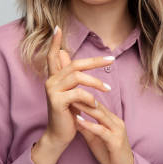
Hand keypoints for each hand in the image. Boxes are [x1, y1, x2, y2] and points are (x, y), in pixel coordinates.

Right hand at [43, 25, 114, 147]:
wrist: (59, 136)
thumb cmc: (67, 114)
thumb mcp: (70, 92)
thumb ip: (69, 75)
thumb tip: (66, 52)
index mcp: (54, 78)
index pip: (52, 56)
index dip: (54, 42)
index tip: (57, 28)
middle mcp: (50, 81)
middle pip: (74, 64)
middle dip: (94, 61)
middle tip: (111, 59)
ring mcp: (52, 91)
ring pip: (77, 77)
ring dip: (95, 82)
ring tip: (107, 89)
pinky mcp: (56, 102)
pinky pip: (77, 93)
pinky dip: (89, 98)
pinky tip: (95, 105)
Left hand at [58, 49, 133, 163]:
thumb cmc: (109, 153)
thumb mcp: (95, 137)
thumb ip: (86, 126)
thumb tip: (74, 116)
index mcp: (111, 119)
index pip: (96, 103)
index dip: (82, 96)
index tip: (68, 90)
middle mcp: (115, 121)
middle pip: (98, 105)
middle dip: (82, 97)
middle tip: (68, 90)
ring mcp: (117, 131)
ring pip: (100, 115)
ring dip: (85, 107)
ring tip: (71, 100)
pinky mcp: (115, 142)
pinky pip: (101, 131)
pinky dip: (89, 125)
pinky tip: (78, 121)